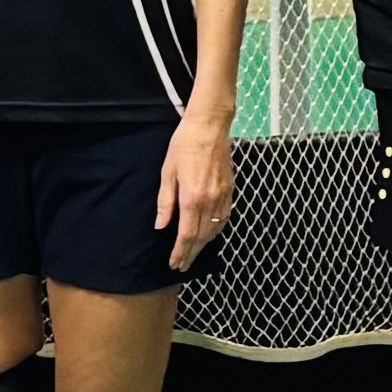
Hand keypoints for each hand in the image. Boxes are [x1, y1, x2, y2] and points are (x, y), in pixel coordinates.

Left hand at [158, 115, 235, 273]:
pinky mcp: (230, 189)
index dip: (180, 252)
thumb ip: (166, 202)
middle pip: (202, 237)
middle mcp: (210, 201)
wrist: (210, 126)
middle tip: (182, 265)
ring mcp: (223, 196)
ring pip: (215, 229)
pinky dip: (217, 230)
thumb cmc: (184, 145)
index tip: (174, 263)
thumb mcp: (167, 172)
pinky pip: (225, 217)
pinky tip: (210, 233)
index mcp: (192, 198)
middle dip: (191, 254)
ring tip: (193, 253)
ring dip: (204, 244)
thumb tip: (161, 226)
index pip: (186, 235)